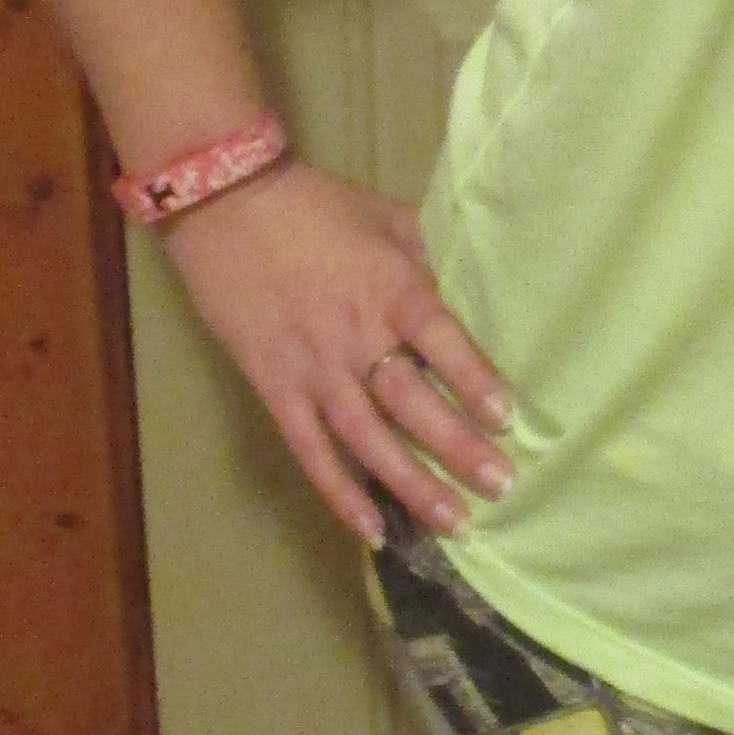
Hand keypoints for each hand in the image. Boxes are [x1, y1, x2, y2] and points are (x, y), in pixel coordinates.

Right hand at [158, 163, 514, 545]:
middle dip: (457, 447)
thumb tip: (467, 294)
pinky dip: (340, 493)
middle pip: (411, 402)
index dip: (475, 380)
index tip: (506, 419)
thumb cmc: (317, 206)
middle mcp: (355, 336)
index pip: (442, 341)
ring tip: (454, 521)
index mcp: (390, 288)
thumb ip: (427, 260)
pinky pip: (311, 451)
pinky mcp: (276, 390)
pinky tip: (374, 528)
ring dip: (411, 483)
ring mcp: (313, 369)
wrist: (227, 206)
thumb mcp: (387, 217)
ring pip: (367, 439)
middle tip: (499, 486)